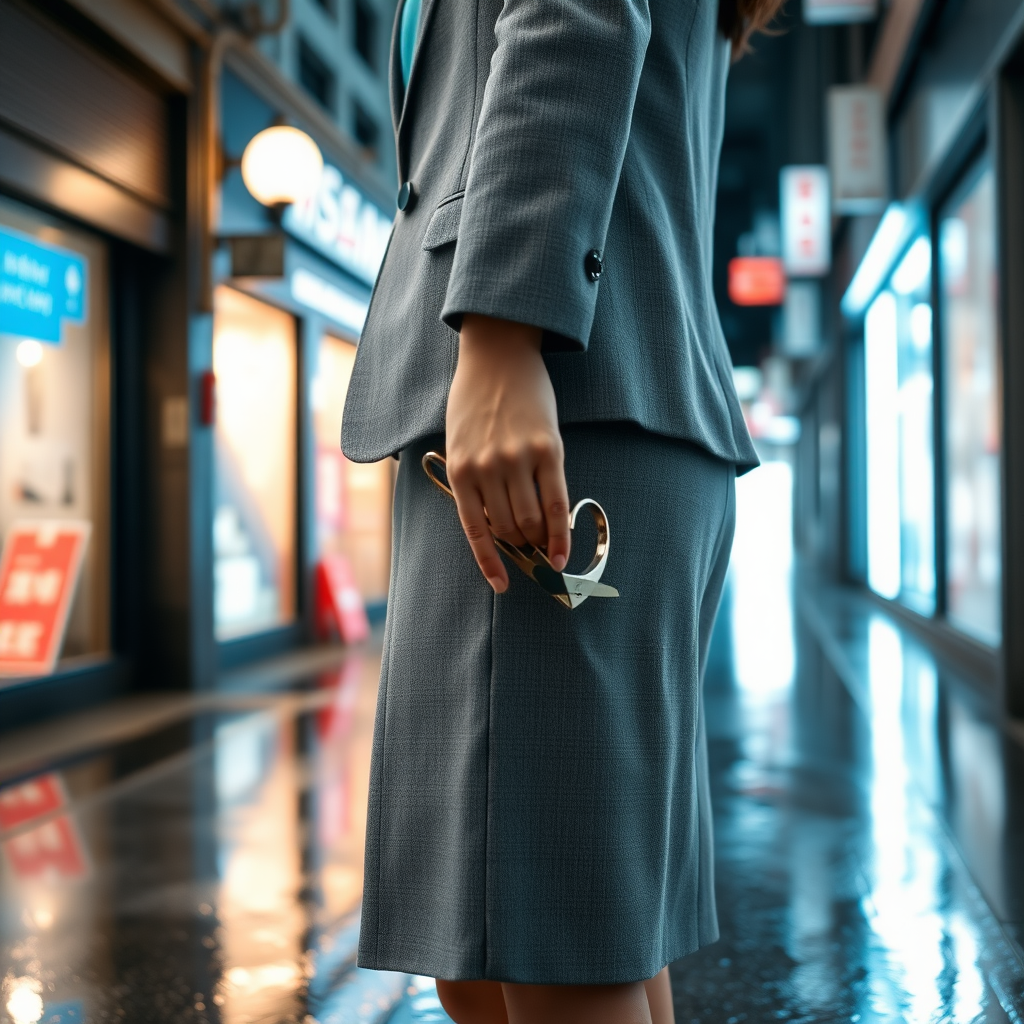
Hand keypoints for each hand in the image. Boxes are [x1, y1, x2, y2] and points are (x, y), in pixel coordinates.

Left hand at [445, 314, 570, 592]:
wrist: (499, 354)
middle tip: (531, 550)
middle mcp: (487, 469)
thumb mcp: (460, 441)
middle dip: (520, 546)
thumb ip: (474, 480)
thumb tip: (498, 525)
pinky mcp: (549, 450)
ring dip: (539, 540)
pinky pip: (557, 504)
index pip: (475, 531)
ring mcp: (518, 460)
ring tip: (546, 543)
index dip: (490, 564)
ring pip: (532, 522)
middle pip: (507, 529)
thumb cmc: (477, 398)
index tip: (502, 586)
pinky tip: (562, 554)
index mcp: (460, 470)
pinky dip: (560, 535)